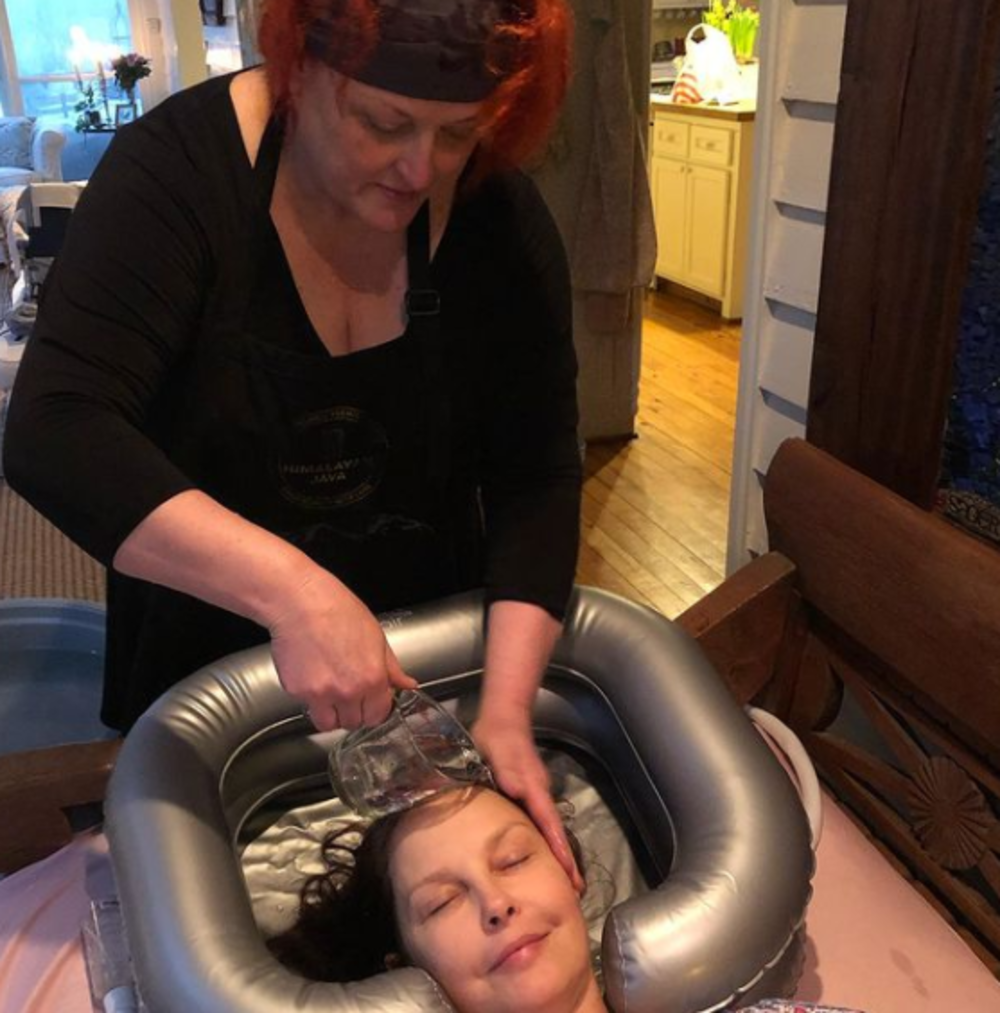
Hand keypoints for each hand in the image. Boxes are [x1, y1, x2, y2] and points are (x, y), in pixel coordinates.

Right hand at [266, 566, 416, 731]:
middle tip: (348, 693)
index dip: (374, 709)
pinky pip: (307, 707)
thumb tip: (408, 685)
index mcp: (373, 678)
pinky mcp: (297, 692)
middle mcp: (348, 692)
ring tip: (330, 691)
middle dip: (353, 711)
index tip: (370, 703)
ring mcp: (320, 694)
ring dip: (331, 713)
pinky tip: (313, 676)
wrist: (300, 602)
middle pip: (354, 722)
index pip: (378, 715)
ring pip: (328, 724)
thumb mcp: (376, 636)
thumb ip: (392, 668)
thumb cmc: (338, 610)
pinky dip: (310, 699)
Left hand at [471, 712, 584, 893]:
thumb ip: (507, 771)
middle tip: (576, 890)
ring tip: (565, 879)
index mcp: (533, 788)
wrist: (503, 717)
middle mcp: (539, 793)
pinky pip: (541, 820)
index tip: (570, 875)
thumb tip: (517, 790)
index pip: (550, 825)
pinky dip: (547, 839)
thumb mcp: (498, 752)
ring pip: (549, 827)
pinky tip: (543, 850)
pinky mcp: (528, 790)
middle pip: (555, 832)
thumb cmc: (497, 736)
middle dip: (566, 860)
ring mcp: (535, 792)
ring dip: (558, 852)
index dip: (559, 851)